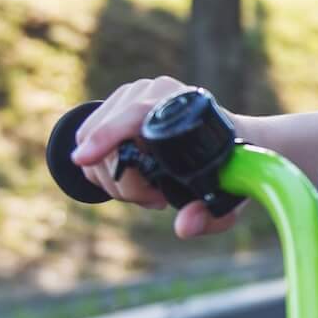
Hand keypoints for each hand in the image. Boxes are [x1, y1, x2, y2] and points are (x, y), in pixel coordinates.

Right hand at [69, 76, 246, 237]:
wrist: (234, 141)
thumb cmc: (230, 170)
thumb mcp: (227, 199)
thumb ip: (209, 217)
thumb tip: (183, 227)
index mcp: (183, 104)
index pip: (134, 113)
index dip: (106, 135)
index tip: (83, 159)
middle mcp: (154, 91)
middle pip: (108, 139)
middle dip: (122, 182)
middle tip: (155, 199)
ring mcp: (131, 94)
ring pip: (91, 143)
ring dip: (113, 179)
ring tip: (150, 190)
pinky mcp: (116, 105)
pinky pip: (87, 141)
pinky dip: (102, 168)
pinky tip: (134, 176)